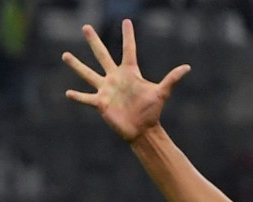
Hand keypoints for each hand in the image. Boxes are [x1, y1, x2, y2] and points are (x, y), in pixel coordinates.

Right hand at [62, 19, 188, 142]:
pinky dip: (77, 96)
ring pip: (88, 74)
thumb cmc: (152, 111)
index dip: (128, 36)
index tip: (126, 21)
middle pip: (102, 55)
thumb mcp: (162, 92)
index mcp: (130, 73)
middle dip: (94, 41)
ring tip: (65, 55)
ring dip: (76, 65)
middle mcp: (115, 78)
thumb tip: (187, 67)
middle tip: (86, 27)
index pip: (128, 49)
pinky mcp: (101, 103)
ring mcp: (106, 89)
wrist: (143, 130)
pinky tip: (67, 93)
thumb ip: (172, 79)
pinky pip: (86, 98)